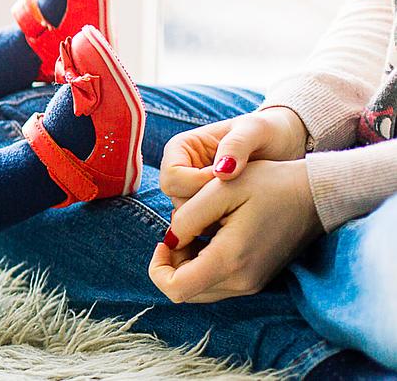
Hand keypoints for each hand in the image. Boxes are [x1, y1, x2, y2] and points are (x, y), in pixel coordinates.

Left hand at [149, 159, 323, 302]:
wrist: (318, 195)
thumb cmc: (270, 184)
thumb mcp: (221, 187)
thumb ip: (188, 216)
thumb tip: (170, 239)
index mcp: (230, 260)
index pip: (175, 289)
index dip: (158, 268)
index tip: (164, 241)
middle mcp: (242, 281)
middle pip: (186, 292)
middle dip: (171, 265)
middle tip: (179, 233)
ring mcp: (252, 283)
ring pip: (200, 289)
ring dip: (187, 266)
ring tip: (195, 232)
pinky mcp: (257, 279)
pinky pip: (218, 283)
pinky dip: (204, 266)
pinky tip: (210, 237)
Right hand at [159, 107, 308, 208]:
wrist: (282, 144)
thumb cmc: (267, 131)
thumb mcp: (255, 130)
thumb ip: (237, 145)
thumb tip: (220, 173)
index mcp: (181, 147)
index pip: (172, 176)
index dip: (197, 183)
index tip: (229, 177)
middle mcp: (180, 169)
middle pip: (176, 198)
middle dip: (205, 201)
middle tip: (238, 192)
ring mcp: (192, 188)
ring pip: (189, 215)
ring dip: (215, 213)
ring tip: (243, 197)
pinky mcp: (206, 204)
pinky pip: (204, 222)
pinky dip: (222, 221)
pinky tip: (243, 208)